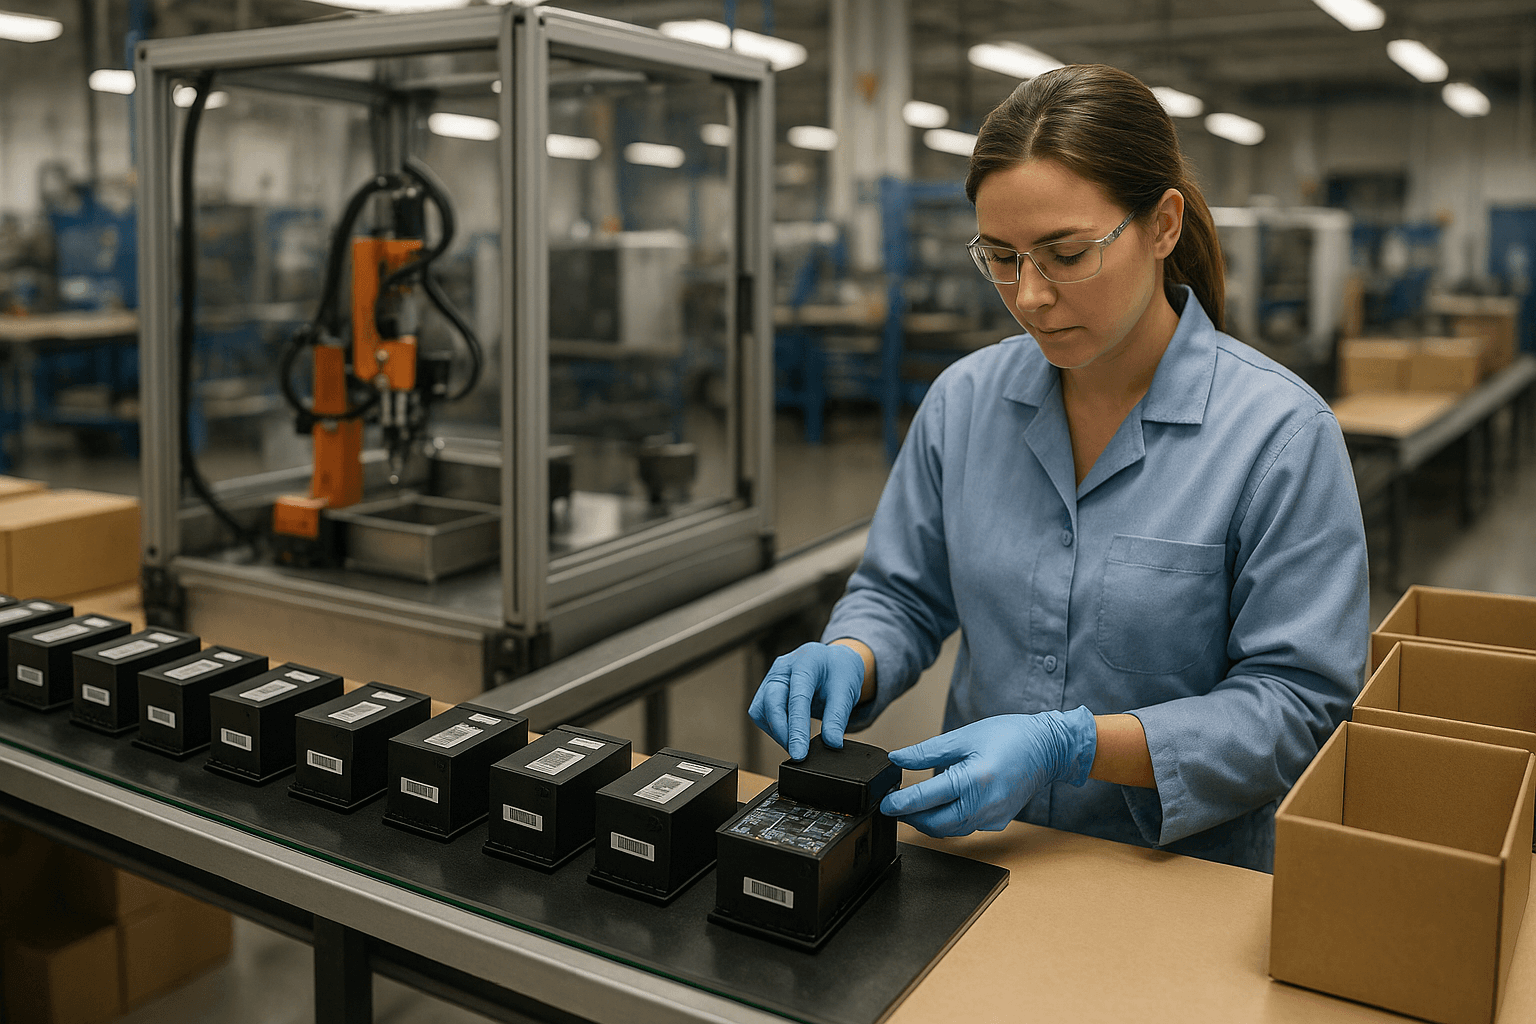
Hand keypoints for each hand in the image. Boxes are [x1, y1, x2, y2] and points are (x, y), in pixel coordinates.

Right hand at [748, 642, 865, 760]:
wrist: (834, 663)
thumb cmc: (840, 671)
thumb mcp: (846, 692)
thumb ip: (837, 718)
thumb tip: (832, 743)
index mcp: (805, 663)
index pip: (797, 699)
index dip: (797, 729)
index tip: (799, 754)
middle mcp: (783, 668)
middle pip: (772, 702)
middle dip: (783, 733)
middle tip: (798, 754)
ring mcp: (772, 678)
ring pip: (761, 710)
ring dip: (777, 731)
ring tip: (797, 744)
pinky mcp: (766, 691)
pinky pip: (762, 714)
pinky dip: (774, 728)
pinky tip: (789, 734)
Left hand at [879, 707, 1096, 836]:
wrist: (1047, 748)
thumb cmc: (1010, 736)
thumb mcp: (964, 737)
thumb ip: (928, 751)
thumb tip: (898, 758)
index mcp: (975, 779)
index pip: (928, 798)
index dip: (901, 803)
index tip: (885, 803)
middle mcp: (985, 804)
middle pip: (936, 824)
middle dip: (911, 818)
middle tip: (893, 807)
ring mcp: (993, 817)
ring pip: (950, 830)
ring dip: (928, 822)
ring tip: (911, 807)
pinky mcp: (997, 822)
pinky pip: (965, 827)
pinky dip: (948, 821)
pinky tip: (940, 807)